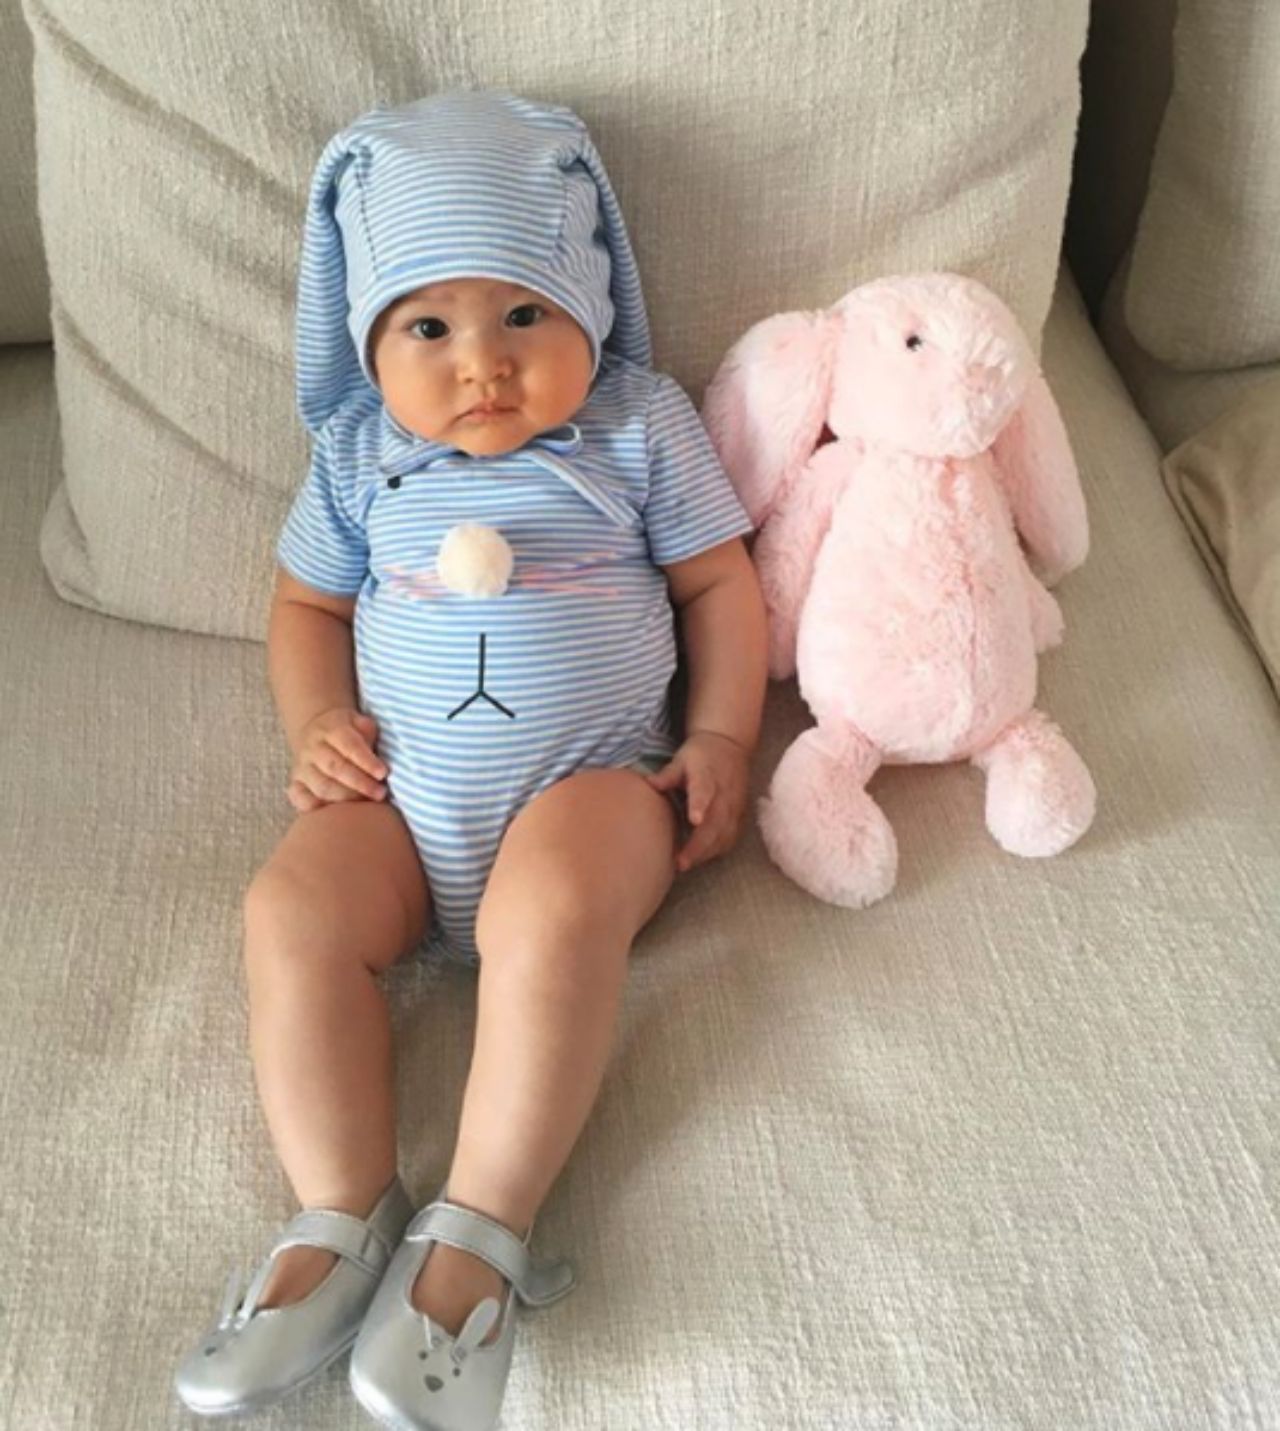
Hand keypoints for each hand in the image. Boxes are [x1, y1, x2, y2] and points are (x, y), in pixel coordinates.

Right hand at [287, 707, 388, 812]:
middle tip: (380, 793)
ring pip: (322, 787)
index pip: (349, 746)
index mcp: (330, 729)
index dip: (366, 761)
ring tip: (366, 803)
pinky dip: (317, 808)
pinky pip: (301, 798)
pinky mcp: (296, 782)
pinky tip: (336, 812)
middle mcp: (312, 748)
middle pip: (335, 768)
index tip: (383, 773)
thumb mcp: (358, 721)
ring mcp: (302, 766)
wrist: (315, 730)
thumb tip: (374, 748)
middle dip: (360, 783)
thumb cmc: (346, 730)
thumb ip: (367, 731)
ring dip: (346, 798)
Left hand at [645, 730, 750, 872]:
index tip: (694, 820)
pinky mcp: (739, 816)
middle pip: (715, 823)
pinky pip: (729, 838)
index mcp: (708, 776)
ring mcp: (735, 807)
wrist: (730, 746)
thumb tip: (650, 783)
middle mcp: (725, 794)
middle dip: (699, 845)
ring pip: (723, 835)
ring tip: (684, 865)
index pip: (704, 791)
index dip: (700, 805)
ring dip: (705, 852)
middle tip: (680, 862)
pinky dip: (715, 851)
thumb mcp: (683, 758)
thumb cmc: (700, 755)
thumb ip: (668, 774)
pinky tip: (700, 859)